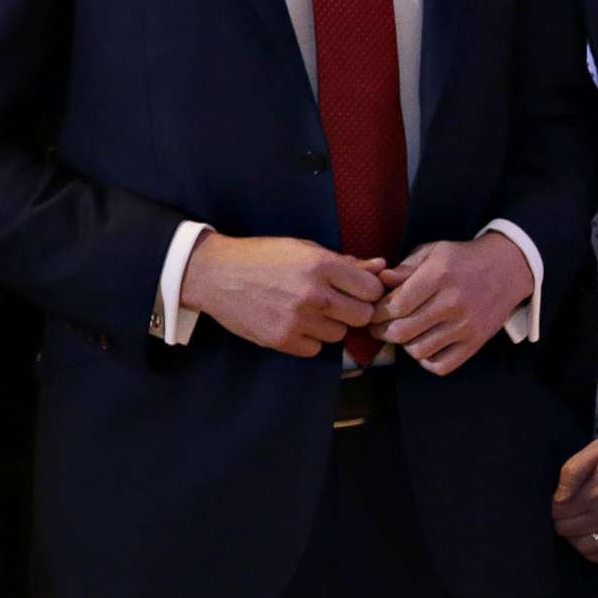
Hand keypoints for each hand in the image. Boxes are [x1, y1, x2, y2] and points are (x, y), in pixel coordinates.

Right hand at [180, 233, 384, 355]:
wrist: (215, 274)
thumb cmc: (263, 257)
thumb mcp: (305, 249)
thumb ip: (346, 262)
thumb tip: (382, 266)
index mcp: (321, 266)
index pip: (372, 289)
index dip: (368, 291)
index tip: (357, 290)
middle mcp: (312, 294)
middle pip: (362, 316)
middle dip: (355, 311)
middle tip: (339, 304)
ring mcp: (296, 320)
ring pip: (339, 335)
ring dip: (331, 326)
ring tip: (311, 312)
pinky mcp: (280, 340)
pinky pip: (315, 349)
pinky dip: (310, 340)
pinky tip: (296, 324)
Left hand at [368, 233, 533, 376]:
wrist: (508, 268)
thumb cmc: (464, 259)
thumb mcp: (434, 252)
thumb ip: (406, 268)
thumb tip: (380, 280)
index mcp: (439, 275)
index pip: (396, 306)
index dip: (377, 313)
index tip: (374, 312)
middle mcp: (453, 302)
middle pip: (402, 331)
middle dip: (382, 332)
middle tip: (379, 327)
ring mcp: (466, 325)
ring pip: (418, 350)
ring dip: (404, 345)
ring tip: (404, 334)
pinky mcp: (476, 341)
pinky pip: (442, 365)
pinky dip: (427, 360)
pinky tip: (425, 346)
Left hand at [552, 430, 597, 574]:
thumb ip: (573, 470)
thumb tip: (559, 497)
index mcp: (596, 493)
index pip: (559, 512)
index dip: (557, 507)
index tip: (566, 501)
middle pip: (568, 533)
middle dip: (567, 523)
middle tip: (577, 512)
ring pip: (585, 550)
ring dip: (581, 540)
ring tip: (589, 527)